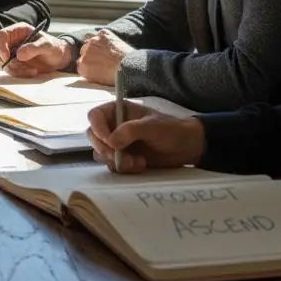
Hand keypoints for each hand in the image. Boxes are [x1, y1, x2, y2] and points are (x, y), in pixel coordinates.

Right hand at [0, 23, 71, 76]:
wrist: (59, 59)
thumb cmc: (54, 47)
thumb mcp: (47, 45)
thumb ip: (34, 48)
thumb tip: (19, 54)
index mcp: (19, 30)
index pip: (2, 35)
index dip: (1, 46)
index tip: (7, 57)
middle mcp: (13, 41)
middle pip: (0, 51)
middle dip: (10, 62)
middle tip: (23, 67)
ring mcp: (13, 52)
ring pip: (4, 63)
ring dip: (16, 69)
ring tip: (32, 70)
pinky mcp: (15, 63)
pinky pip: (11, 70)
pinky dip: (19, 73)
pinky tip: (32, 71)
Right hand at [77, 29, 131, 84]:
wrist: (129, 66)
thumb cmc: (116, 76)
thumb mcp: (98, 80)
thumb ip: (89, 73)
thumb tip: (88, 68)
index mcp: (82, 65)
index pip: (80, 62)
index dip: (89, 64)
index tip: (95, 65)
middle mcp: (84, 51)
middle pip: (84, 51)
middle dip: (91, 54)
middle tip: (102, 58)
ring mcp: (94, 41)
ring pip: (91, 41)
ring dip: (96, 45)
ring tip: (108, 51)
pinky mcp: (103, 34)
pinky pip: (101, 34)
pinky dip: (105, 37)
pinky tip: (112, 44)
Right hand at [86, 100, 204, 172]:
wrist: (186, 148)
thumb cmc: (171, 130)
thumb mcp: (153, 127)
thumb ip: (131, 130)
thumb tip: (112, 141)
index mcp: (118, 111)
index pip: (95, 116)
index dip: (98, 128)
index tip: (109, 142)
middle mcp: (114, 126)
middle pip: (94, 137)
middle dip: (105, 149)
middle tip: (120, 157)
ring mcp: (117, 143)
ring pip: (101, 153)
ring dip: (117, 161)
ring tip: (138, 162)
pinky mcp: (123, 158)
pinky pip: (112, 165)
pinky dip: (124, 168)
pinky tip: (141, 165)